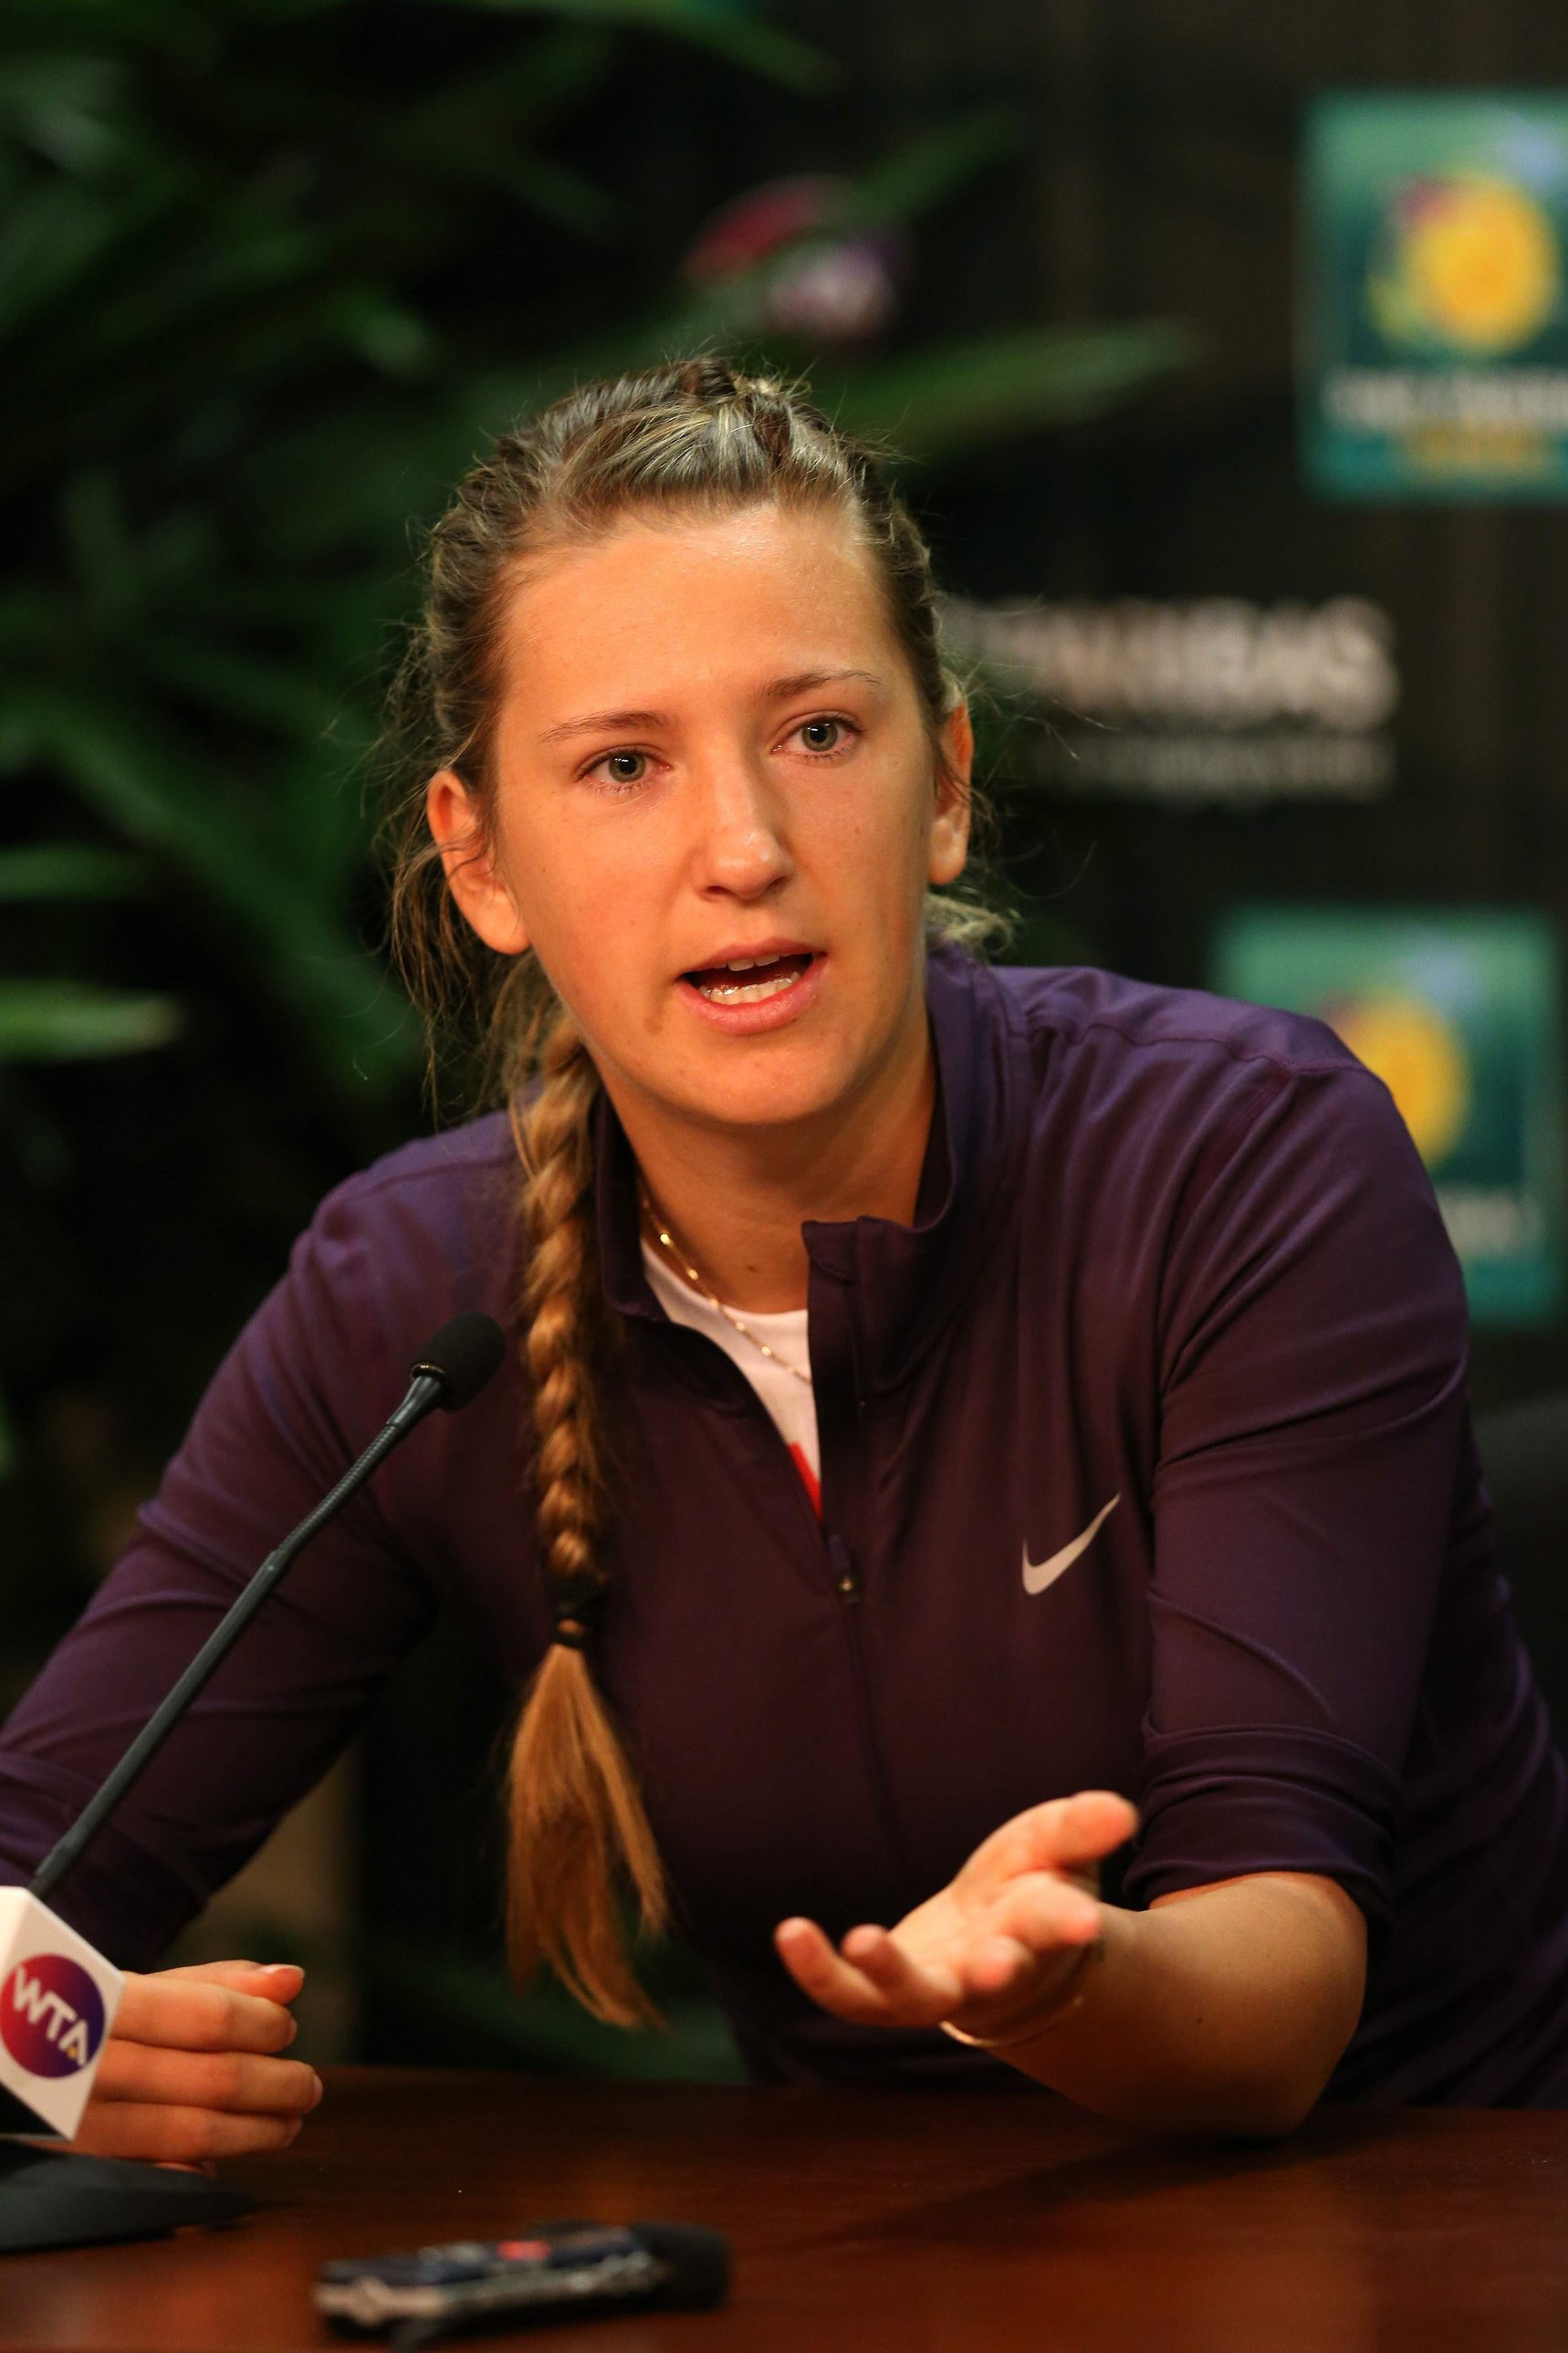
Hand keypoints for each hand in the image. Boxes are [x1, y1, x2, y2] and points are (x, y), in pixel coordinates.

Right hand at [74, 1960, 322, 2163]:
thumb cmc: (77, 2011)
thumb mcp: (134, 1985)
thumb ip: (213, 1984)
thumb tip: (291, 1981)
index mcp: (106, 2003)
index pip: (206, 2018)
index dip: (260, 2026)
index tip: (288, 2029)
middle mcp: (92, 2064)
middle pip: (209, 2078)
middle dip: (275, 2085)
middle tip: (308, 2086)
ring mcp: (81, 2120)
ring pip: (188, 2132)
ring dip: (253, 2130)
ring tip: (287, 2121)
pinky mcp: (75, 2161)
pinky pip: (151, 2172)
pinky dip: (198, 2165)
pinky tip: (224, 2158)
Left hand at [775, 1790, 1137, 2042]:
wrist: (998, 1947)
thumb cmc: (1032, 1888)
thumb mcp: (1057, 1847)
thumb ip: (1081, 1828)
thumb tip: (1120, 1810)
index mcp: (1040, 1931)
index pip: (1057, 1926)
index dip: (1068, 1923)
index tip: (1083, 1920)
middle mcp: (991, 1970)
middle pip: (996, 1976)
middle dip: (999, 1970)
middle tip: (995, 1964)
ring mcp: (937, 1988)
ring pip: (913, 1998)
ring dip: (887, 1974)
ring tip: (859, 1938)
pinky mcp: (888, 1992)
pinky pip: (852, 1995)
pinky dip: (821, 1972)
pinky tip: (791, 1932)